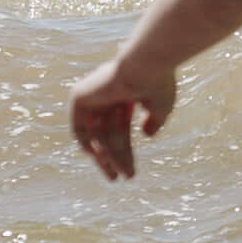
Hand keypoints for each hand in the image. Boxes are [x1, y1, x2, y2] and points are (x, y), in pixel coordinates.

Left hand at [69, 52, 176, 180]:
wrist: (146, 64)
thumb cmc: (158, 83)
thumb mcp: (162, 107)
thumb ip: (155, 121)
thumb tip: (146, 135)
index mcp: (126, 93)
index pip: (120, 128)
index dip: (125, 152)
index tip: (130, 172)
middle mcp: (107, 94)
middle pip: (107, 134)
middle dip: (115, 158)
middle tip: (121, 178)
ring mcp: (92, 94)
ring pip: (97, 135)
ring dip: (106, 157)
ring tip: (118, 175)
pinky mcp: (80, 96)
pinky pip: (79, 128)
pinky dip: (86, 144)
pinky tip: (98, 158)